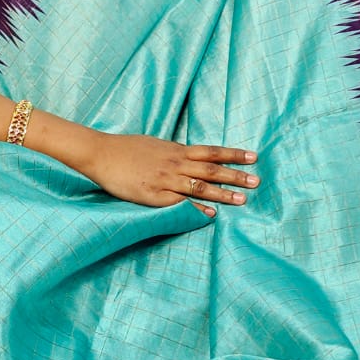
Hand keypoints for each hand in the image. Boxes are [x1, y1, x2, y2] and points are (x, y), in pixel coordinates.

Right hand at [78, 132, 259, 218]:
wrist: (102, 154)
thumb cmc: (128, 149)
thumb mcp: (156, 145)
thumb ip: (175, 153)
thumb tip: (190, 156)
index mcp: (177, 150)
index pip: (212, 152)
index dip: (233, 154)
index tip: (253, 157)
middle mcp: (175, 163)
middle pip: (211, 170)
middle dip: (236, 176)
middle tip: (256, 181)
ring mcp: (165, 180)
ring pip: (199, 186)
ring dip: (222, 194)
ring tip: (242, 200)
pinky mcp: (153, 195)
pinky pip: (179, 202)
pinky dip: (196, 207)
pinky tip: (210, 213)